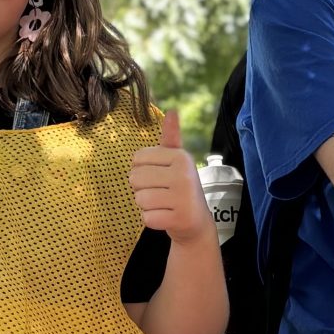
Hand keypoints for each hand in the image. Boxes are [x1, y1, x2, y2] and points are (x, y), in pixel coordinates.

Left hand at [130, 111, 211, 244]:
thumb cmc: (181, 187)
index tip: (159, 177)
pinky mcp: (180, 219)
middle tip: (161, 193)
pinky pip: (147, 218)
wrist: (197, 222)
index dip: (141, 170)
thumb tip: (172, 111)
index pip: (137, 158)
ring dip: (146, 205)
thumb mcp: (177, 161)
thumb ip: (170, 138)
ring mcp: (184, 198)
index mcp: (181, 157)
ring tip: (163, 205)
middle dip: (141, 189)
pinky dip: (152, 220)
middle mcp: (184, 175)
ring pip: (140, 199)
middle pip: (135, 178)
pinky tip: (166, 217)